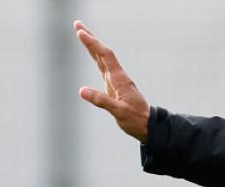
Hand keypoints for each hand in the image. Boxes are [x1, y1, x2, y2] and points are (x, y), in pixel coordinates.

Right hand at [75, 21, 149, 142]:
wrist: (148, 124)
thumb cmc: (136, 119)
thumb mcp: (119, 112)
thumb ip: (102, 101)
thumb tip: (82, 91)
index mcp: (119, 79)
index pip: (105, 55)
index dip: (93, 43)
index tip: (80, 32)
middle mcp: (117, 76)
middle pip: (102, 52)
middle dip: (90, 38)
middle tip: (77, 24)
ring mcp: (116, 80)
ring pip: (101, 58)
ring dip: (91, 45)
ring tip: (81, 32)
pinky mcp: (114, 85)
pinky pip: (103, 66)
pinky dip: (96, 57)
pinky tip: (92, 52)